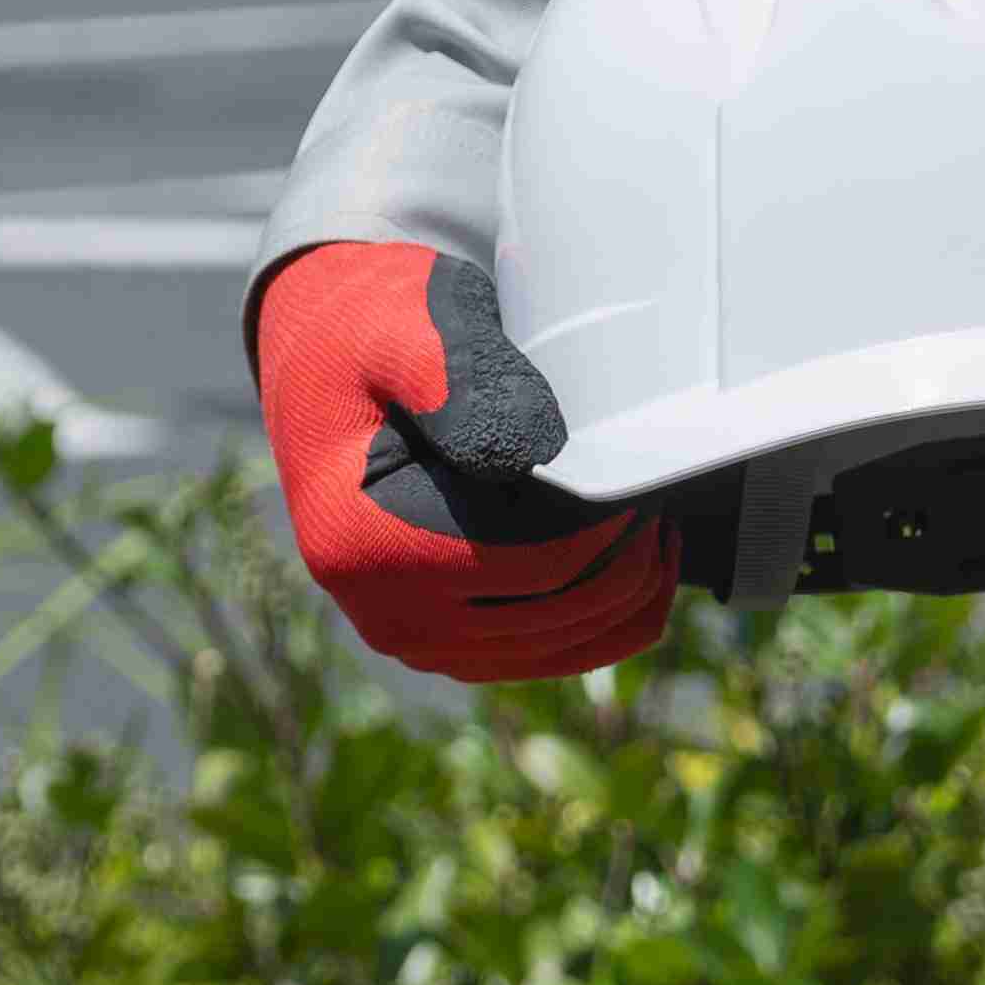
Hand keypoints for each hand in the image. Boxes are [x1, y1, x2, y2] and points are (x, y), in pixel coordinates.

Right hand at [250, 241, 675, 681]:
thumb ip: (461, 382)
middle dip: (630, 556)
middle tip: (663, 487)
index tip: (647, 469)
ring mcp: (416, 639)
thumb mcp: (402, 329)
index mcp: (363, 544)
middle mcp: (384, 612)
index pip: (535, 563)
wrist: (321, 354)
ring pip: (566, 644)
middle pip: (559, 613)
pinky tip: (634, 559)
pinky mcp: (447, 643)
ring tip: (655, 518)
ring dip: (629, 590)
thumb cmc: (367, 330)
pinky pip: (551, 655)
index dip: (612, 523)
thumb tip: (535, 450)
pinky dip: (606, 617)